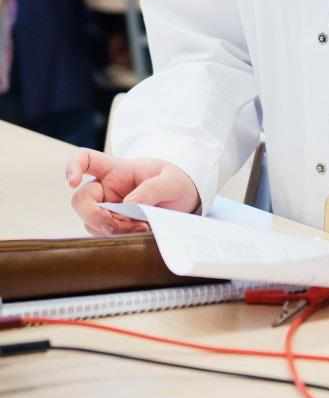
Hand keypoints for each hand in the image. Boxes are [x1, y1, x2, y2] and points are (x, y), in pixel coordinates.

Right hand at [66, 148, 200, 236]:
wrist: (185, 202)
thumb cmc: (176, 183)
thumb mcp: (171, 181)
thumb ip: (152, 189)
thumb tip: (129, 204)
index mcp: (116, 169)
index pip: (85, 159)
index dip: (73, 166)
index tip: (73, 182)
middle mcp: (106, 188)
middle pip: (81, 200)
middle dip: (96, 216)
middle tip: (118, 226)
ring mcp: (108, 208)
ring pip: (92, 223)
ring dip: (114, 230)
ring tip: (143, 227)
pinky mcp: (114, 226)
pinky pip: (105, 235)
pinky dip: (120, 238)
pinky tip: (142, 233)